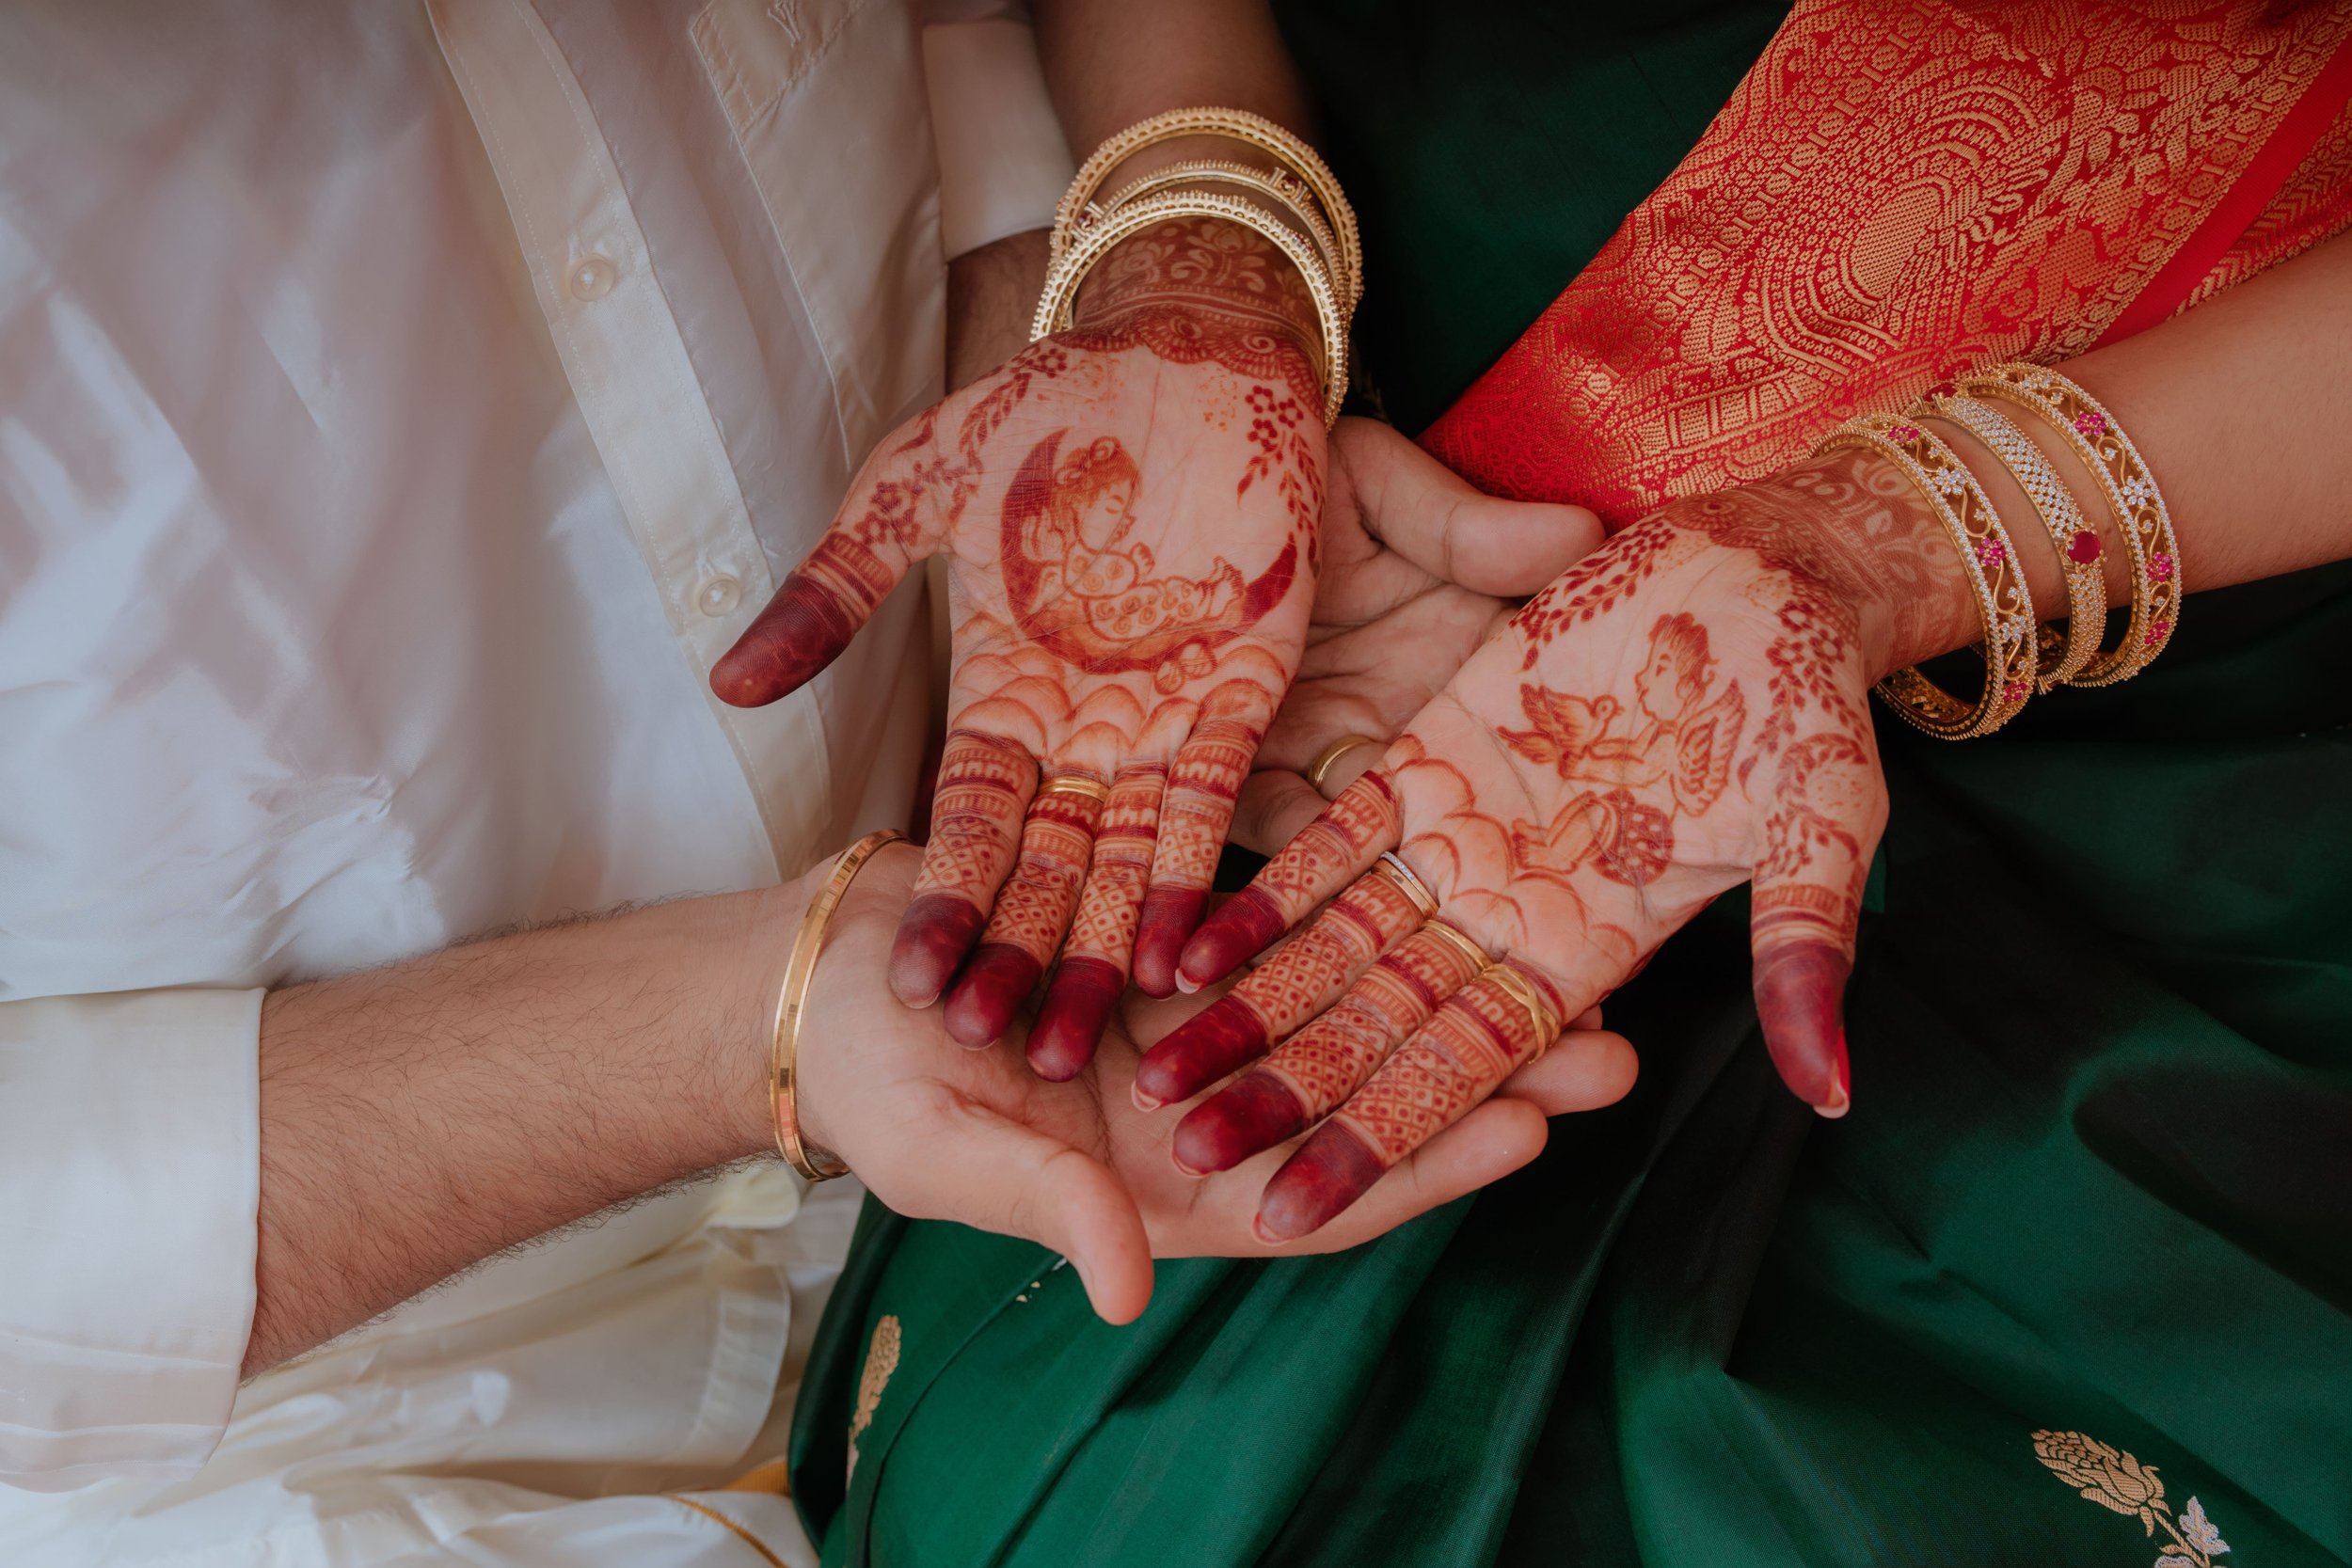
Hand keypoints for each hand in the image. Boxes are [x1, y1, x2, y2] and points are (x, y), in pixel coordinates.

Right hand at [713, 216, 1325, 1065]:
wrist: (1178, 345)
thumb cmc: (1042, 406)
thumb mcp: (912, 489)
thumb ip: (833, 590)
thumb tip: (726, 683)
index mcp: (1001, 692)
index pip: (965, 818)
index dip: (943, 899)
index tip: (911, 986)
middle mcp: (1079, 726)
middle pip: (1044, 864)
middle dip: (1021, 957)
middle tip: (996, 1055)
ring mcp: (1162, 716)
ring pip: (1125, 859)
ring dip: (1099, 945)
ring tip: (1079, 1045)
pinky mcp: (1241, 691)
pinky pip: (1216, 801)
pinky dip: (1193, 876)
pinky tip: (1177, 955)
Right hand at [792, 844, 1636, 1321]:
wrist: (825, 978)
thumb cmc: (875, 1087)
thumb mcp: (949, 1154)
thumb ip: (1044, 1210)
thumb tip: (1128, 1292)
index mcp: (1170, 1190)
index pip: (1322, 1194)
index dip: (1420, 1169)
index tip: (1524, 1134)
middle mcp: (1212, 1111)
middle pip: (1367, 1101)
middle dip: (1483, 1078)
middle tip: (1611, 1047)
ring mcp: (1207, 1023)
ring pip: (1351, 1009)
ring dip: (1448, 988)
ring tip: (1569, 956)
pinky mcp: (1191, 940)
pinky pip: (1294, 930)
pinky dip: (1363, 912)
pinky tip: (1443, 878)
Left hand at [1139, 447, 1970, 1240]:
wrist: (1763, 574)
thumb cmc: (1808, 692)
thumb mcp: (1824, 812)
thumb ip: (1803, 942)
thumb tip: (1829, 1097)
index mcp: (1594, 942)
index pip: (1468, 1064)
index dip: (1381, 1138)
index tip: (1296, 1212)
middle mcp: (1509, 909)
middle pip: (1376, 1024)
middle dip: (1284, 1094)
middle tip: (1179, 1155)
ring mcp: (1458, 837)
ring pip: (1331, 946)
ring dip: (1246, 1010)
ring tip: (1148, 1075)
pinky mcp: (1421, 759)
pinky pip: (1322, 841)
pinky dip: (1258, 893)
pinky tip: (1179, 943)